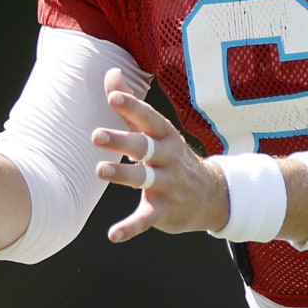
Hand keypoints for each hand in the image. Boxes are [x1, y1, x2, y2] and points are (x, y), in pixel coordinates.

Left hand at [92, 67, 229, 241]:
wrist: (212, 195)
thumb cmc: (171, 156)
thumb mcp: (156, 131)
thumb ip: (130, 106)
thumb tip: (110, 73)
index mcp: (164, 136)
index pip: (148, 118)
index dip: (131, 106)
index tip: (112, 96)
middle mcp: (167, 158)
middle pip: (144, 146)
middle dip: (122, 140)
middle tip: (96, 135)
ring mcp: (168, 185)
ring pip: (144, 179)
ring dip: (123, 174)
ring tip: (100, 170)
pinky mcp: (164, 211)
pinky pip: (146, 219)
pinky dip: (131, 227)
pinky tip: (114, 234)